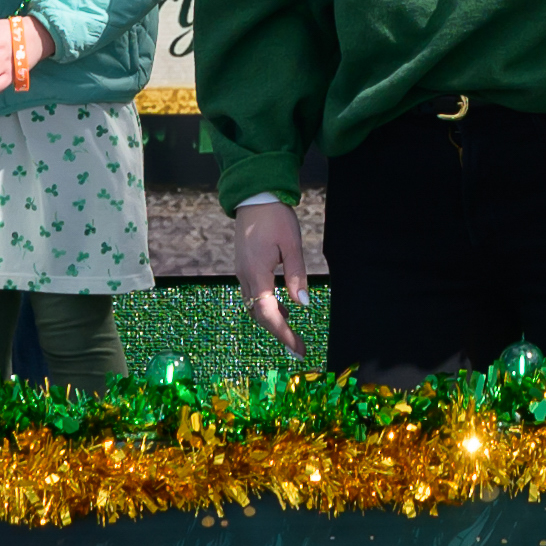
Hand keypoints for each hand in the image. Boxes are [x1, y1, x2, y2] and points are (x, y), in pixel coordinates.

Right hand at [235, 196, 311, 349]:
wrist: (254, 197)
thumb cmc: (276, 218)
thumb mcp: (292, 245)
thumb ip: (297, 276)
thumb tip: (303, 304)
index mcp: (257, 274)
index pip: (269, 314)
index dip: (283, 334)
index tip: (298, 349)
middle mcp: (245, 277)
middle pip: (259, 315)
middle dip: (278, 333)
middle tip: (298, 347)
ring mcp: (242, 273)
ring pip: (254, 307)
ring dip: (272, 320)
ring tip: (292, 331)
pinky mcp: (244, 267)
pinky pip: (253, 295)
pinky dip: (267, 306)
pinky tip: (283, 307)